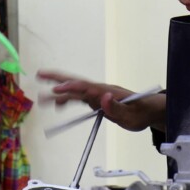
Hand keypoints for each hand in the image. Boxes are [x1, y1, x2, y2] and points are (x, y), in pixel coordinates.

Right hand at [36, 69, 165, 131]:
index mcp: (107, 92)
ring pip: (75, 90)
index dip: (71, 88)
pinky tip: (58, 105)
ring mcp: (98, 94)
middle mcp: (100, 90)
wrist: (149, 109)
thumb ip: (116, 107)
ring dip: (58, 90)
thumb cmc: (141, 113)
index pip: (86, 88)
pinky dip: (67, 99)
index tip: (57, 90)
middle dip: (58, 78)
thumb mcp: (131, 115)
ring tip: (41, 96)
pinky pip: (79, 98)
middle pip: (76, 82)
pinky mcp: (97, 100)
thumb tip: (103, 97)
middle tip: (40, 74)